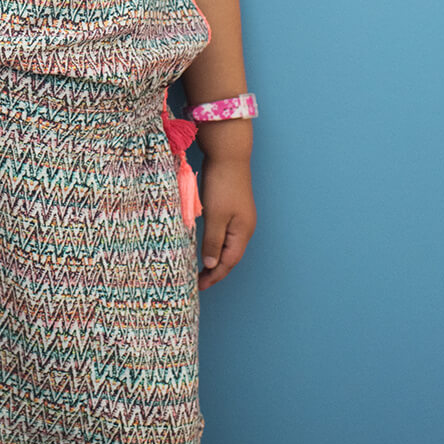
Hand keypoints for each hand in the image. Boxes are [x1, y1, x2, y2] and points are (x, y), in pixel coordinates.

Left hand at [197, 156, 255, 290]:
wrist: (229, 155)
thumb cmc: (222, 185)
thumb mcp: (215, 216)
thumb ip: (213, 242)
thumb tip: (212, 266)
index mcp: (243, 232)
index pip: (229, 263)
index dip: (215, 276)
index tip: (200, 287)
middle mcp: (245, 228)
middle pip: (230, 257)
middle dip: (216, 271)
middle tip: (198, 282)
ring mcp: (240, 218)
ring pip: (227, 246)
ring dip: (215, 259)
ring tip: (200, 269)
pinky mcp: (233, 209)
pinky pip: (225, 234)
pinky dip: (215, 245)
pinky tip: (206, 246)